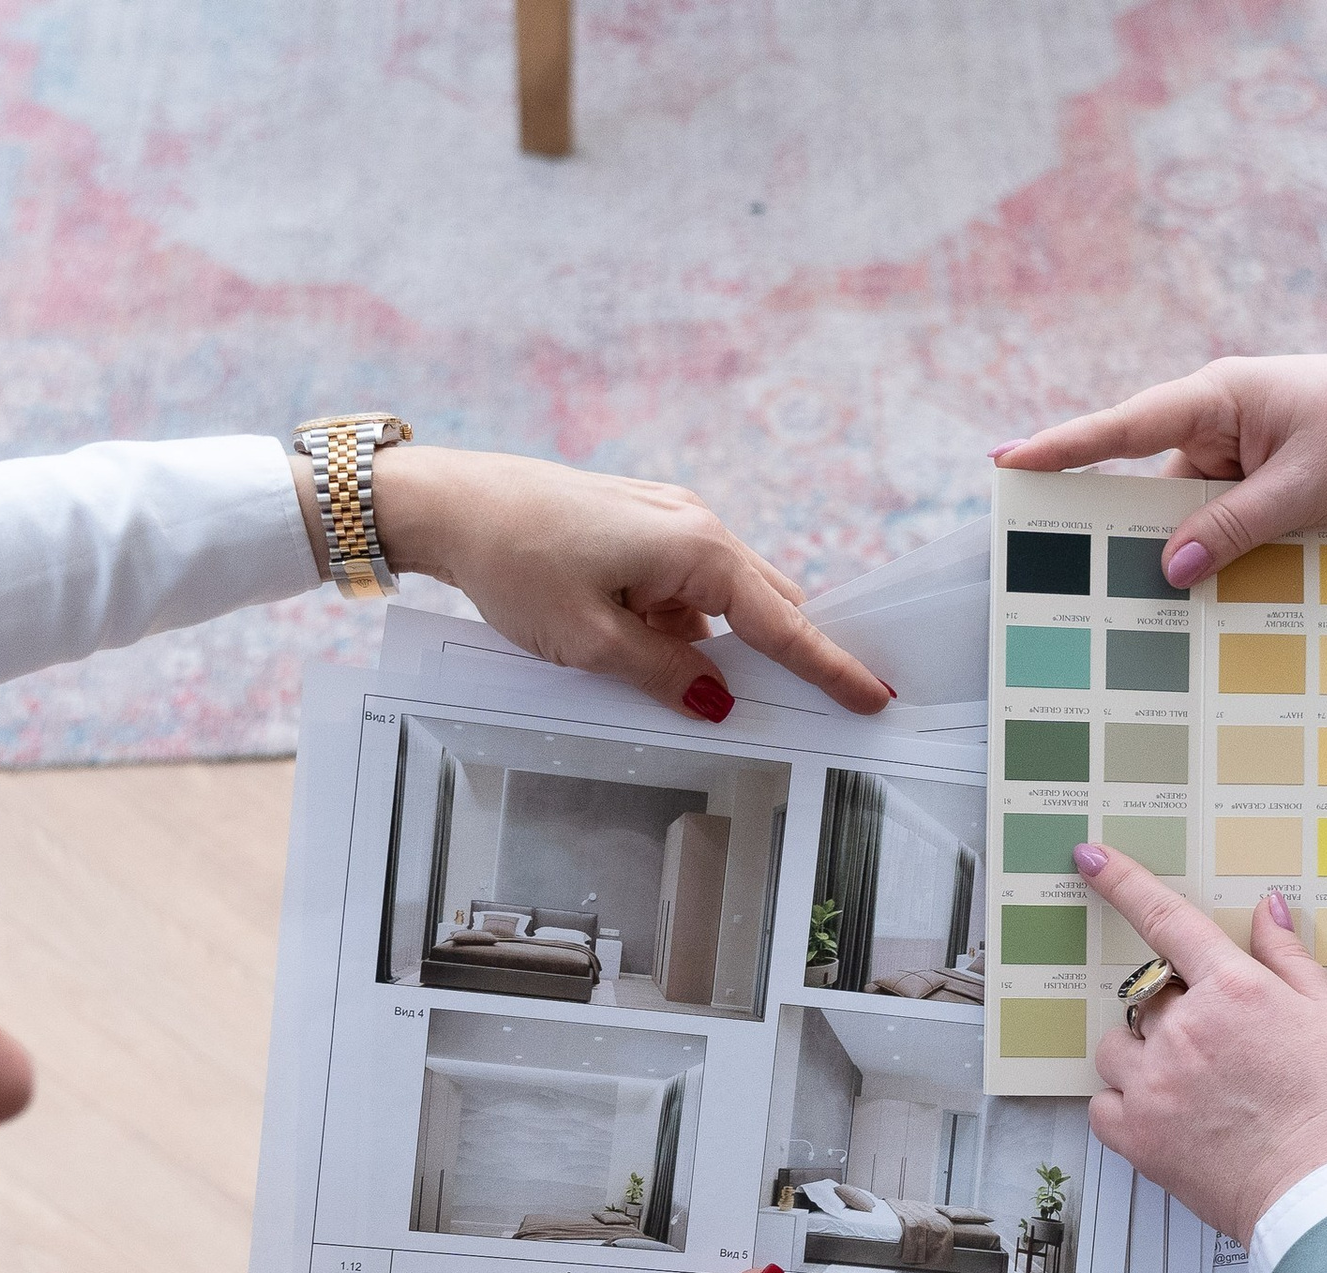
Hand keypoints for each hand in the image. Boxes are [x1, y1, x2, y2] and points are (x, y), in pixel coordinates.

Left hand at [331, 445, 896, 721]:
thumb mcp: (593, 642)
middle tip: (807, 713)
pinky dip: (684, 628)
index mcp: (697, 550)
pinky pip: (687, 589)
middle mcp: (696, 526)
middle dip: (786, 659)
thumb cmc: (515, 562)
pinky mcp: (641, 528)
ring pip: (725, 601)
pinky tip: (648, 656)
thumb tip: (719, 703)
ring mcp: (669, 522)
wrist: (452, 504)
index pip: (783, 623)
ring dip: (719, 648)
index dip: (830, 667)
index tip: (874, 694)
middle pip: (768, 606)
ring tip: (688, 692)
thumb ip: (667, 675)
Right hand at [995, 342, 1326, 588]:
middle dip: (1122, 532)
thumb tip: (1170, 569)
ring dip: (1183, 556)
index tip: (1006, 464)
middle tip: (1079, 580)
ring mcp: (1234, 453)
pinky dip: (1216, 556)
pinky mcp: (1255, 480)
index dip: (1062, 449)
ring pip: (1183, 515)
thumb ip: (1236, 528)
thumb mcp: (1305, 488)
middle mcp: (1215, 422)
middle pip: (1145, 484)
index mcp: (1218, 397)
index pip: (1123, 429)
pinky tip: (1214, 596)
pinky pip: (1217, 523)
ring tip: (1165, 609)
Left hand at [1076, 844, 1326, 1247]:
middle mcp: (1184, 1030)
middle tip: (1216, 1046)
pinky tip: (1165, 1115)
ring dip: (1141, 1053)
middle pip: (1146, 994)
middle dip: (1171, 1008)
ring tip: (1190, 1084)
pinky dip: (1123, 1104)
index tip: (1090, 857)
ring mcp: (1154, 1083)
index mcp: (1233, 990)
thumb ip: (1289, 959)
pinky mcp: (1137, 1136)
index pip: (1166, 920)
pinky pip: (1102, 1103)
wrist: (1326, 1192)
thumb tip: (1267, 909)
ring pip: (1116, 1046)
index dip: (1122, 881)